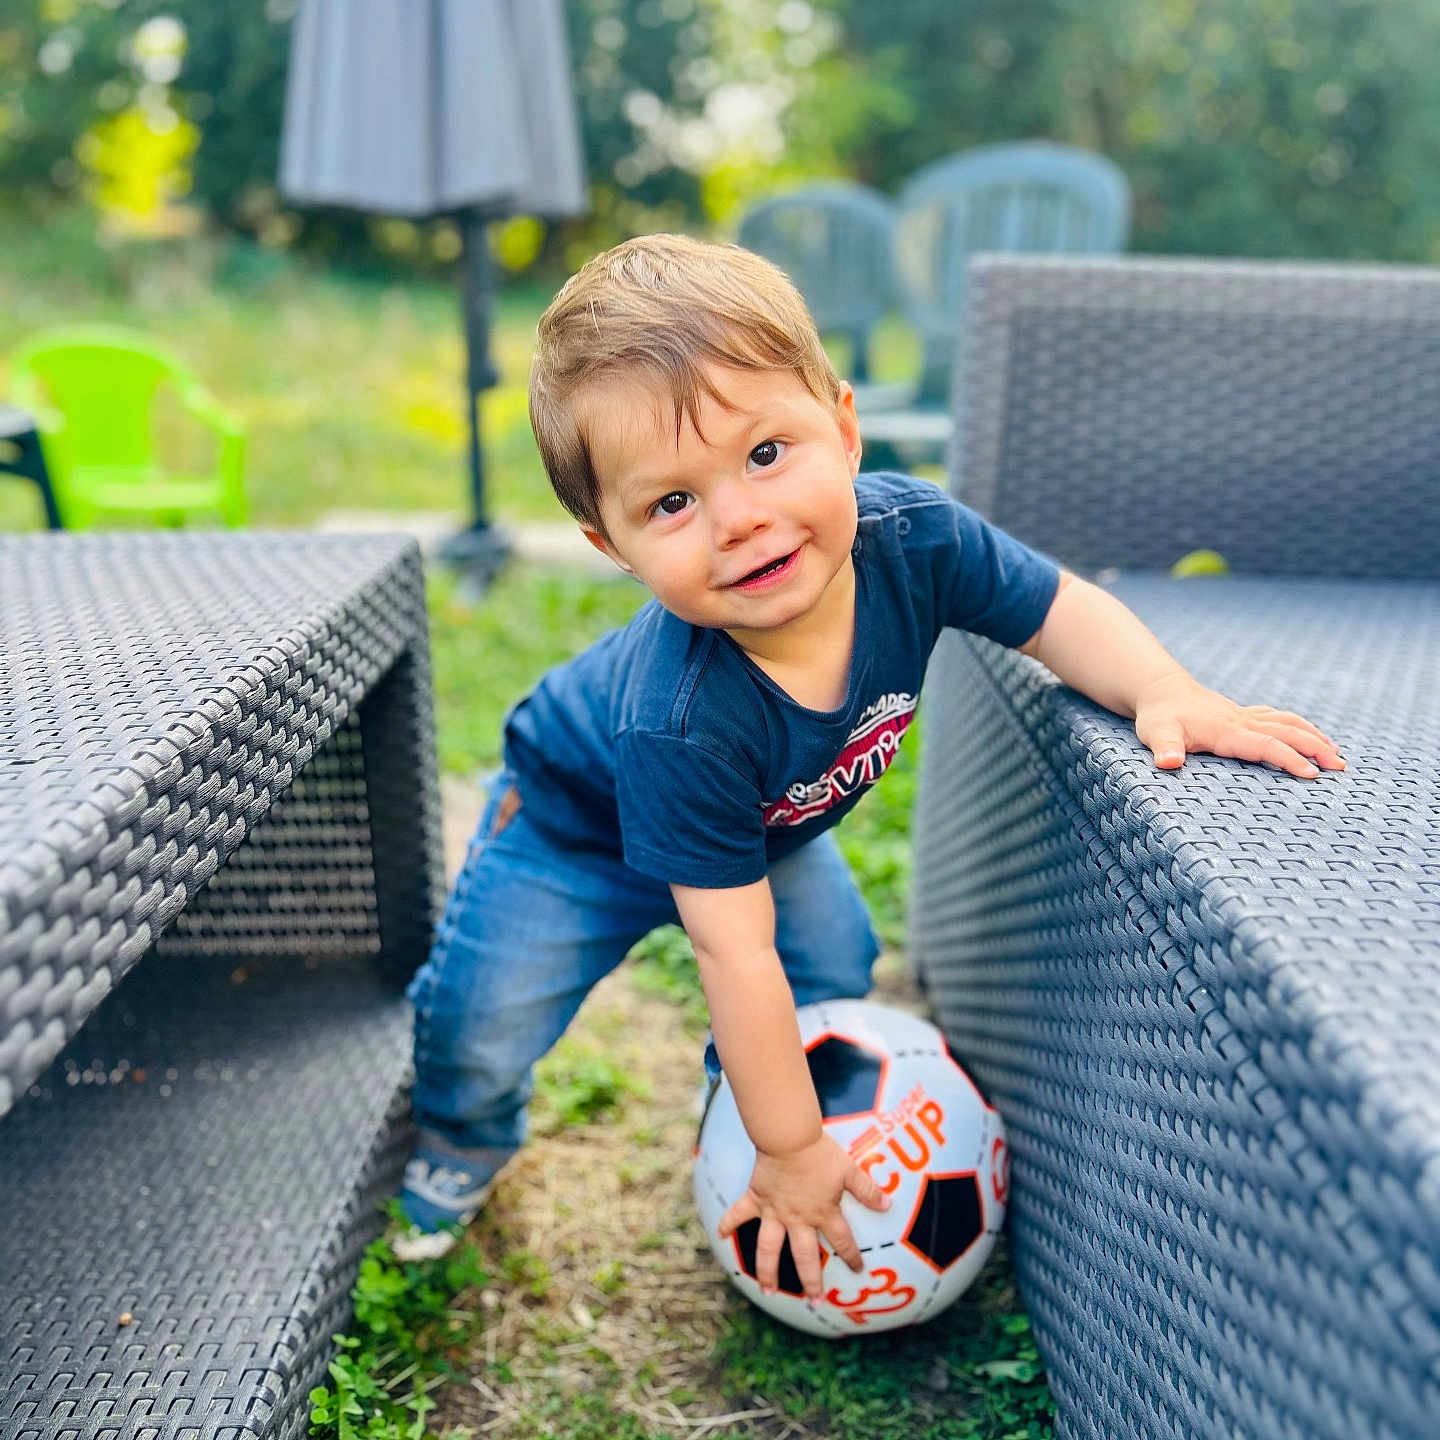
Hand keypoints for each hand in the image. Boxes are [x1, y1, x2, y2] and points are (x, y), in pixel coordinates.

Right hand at [717, 1131, 890, 1300]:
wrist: (789, 1138)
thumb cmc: (820, 1153)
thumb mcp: (849, 1170)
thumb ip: (867, 1190)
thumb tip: (888, 1205)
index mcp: (823, 1213)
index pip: (842, 1241)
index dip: (851, 1257)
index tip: (858, 1271)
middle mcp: (798, 1219)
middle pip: (804, 1257)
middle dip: (810, 1281)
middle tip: (813, 1301)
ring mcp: (774, 1211)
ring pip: (769, 1248)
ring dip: (768, 1271)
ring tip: (768, 1291)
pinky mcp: (756, 1198)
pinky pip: (739, 1214)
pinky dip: (728, 1224)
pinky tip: (721, 1235)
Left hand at [1133, 672, 1345, 778]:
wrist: (1161, 690)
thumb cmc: (1158, 716)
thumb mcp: (1156, 732)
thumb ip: (1164, 747)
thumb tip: (1168, 763)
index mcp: (1226, 731)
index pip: (1265, 745)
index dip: (1288, 759)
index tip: (1311, 774)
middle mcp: (1241, 722)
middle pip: (1287, 733)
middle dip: (1315, 748)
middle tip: (1340, 768)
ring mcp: (1245, 716)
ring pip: (1288, 723)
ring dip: (1314, 736)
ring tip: (1336, 754)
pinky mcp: (1244, 715)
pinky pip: (1279, 718)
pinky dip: (1301, 727)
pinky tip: (1312, 736)